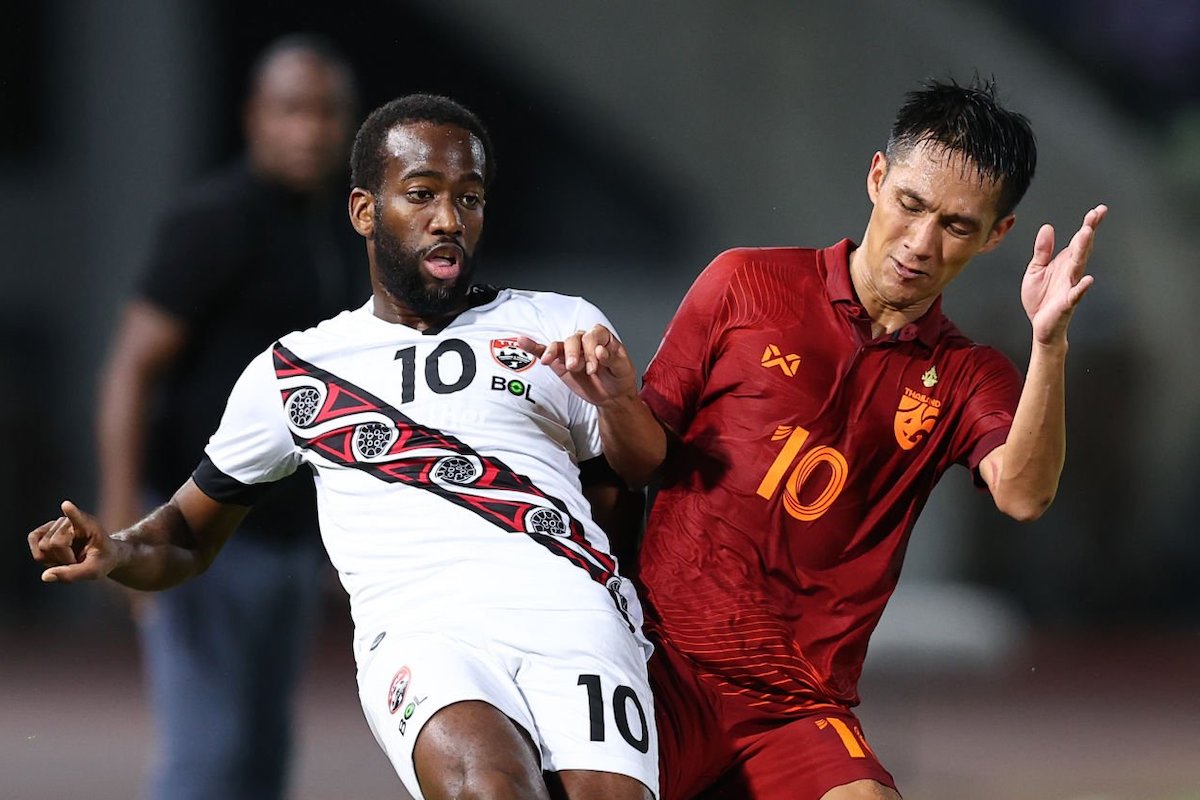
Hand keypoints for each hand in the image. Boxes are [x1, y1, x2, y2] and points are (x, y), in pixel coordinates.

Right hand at [28, 501, 119, 583]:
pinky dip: (43, 558)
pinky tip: (57, 557)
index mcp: (90, 526)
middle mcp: (70, 520)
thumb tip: (46, 576)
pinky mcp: (43, 531)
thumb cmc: (101, 560)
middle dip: (63, 559)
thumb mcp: (94, 571)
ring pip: (42, 548)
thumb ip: (72, 574)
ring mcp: (55, 524)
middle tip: (78, 560)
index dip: (72, 512)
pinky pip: (35, 547)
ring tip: (70, 558)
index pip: (79, 517)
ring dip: (54, 560)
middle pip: (53, 544)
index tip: (67, 505)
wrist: (100, 554)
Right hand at [517, 324, 637, 407]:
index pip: (593, 334)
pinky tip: (522, 341)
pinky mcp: (559, 362)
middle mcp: (584, 340)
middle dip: (575, 354)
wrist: (613, 395)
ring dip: (557, 354)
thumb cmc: (619, 377)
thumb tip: (600, 351)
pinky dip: (533, 347)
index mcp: (601, 337)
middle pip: (574, 339)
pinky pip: (544, 351)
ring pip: (559, 345)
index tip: (596, 365)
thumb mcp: (623, 368)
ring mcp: (570, 351)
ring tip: (562, 366)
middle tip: (580, 369)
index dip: (592, 349)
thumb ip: (612, 358)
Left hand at [1022, 204, 1106, 344]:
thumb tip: (1048, 227)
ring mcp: (1070, 286)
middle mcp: (1070, 272)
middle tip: (1097, 213)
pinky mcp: (1066, 303)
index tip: (1098, 210)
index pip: (1078, 240)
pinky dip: (1082, 287)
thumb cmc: (1040, 298)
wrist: (1040, 325)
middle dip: (1089, 230)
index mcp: (1064, 262)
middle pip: (1082, 248)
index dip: (1088, 225)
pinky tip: (1088, 280)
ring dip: (1083, 249)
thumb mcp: (1036, 270)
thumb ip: (1043, 250)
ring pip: (1078, 265)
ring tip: (1087, 233)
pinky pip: (1075, 294)